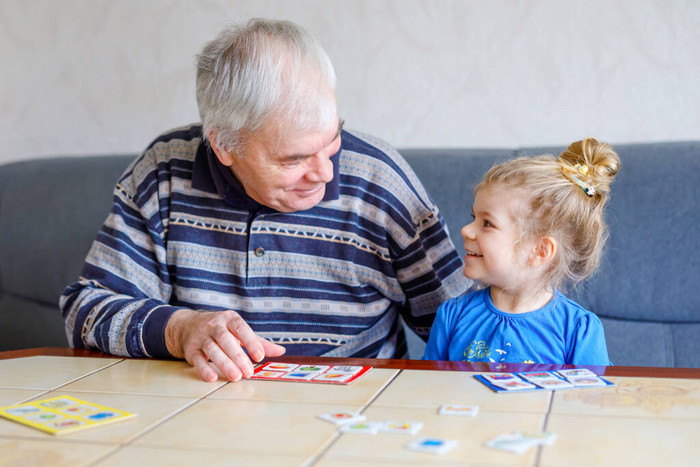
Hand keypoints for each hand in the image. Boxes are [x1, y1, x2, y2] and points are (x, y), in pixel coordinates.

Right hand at [165, 309, 285, 381]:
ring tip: (236, 377)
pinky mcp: (190, 349)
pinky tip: (213, 377)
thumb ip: (259, 342)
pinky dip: (204, 369)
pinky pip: (197, 359)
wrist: (187, 325)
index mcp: (229, 319)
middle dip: (238, 357)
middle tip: (248, 372)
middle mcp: (214, 325)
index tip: (260, 356)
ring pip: (212, 349)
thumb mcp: (239, 331)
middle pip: (226, 340)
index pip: (241, 328)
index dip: (251, 342)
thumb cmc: (221, 330)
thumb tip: (281, 351)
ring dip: (224, 364)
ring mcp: (201, 337)